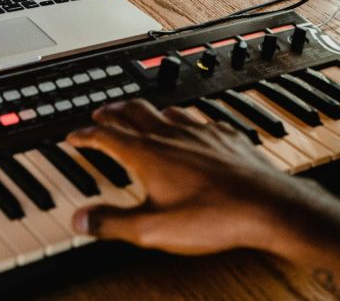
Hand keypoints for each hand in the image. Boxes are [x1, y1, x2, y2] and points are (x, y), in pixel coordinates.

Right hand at [65, 98, 293, 253]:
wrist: (264, 205)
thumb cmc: (212, 217)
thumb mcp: (152, 230)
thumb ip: (112, 223)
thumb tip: (80, 218)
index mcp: (148, 154)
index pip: (107, 136)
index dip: (86, 135)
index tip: (74, 135)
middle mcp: (171, 135)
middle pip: (134, 112)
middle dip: (113, 111)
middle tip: (102, 112)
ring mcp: (200, 132)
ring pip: (165, 110)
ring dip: (146, 109)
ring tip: (139, 112)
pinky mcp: (224, 135)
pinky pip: (197, 117)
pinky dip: (182, 118)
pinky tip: (189, 125)